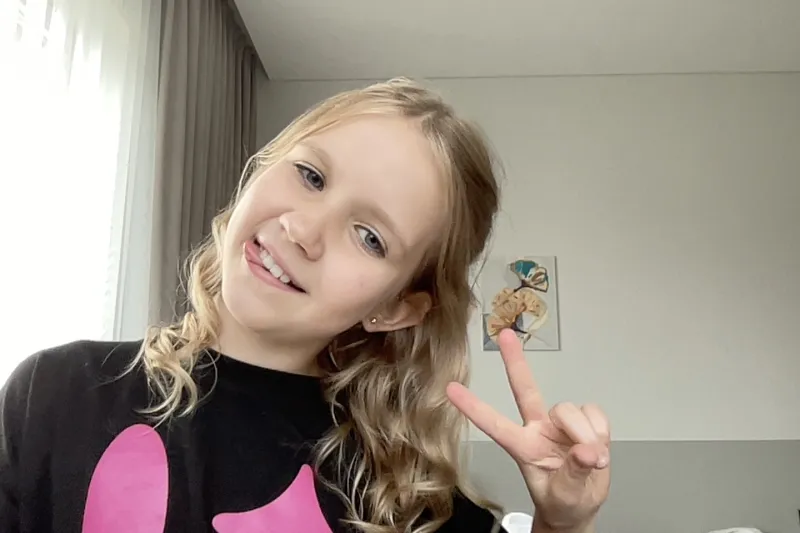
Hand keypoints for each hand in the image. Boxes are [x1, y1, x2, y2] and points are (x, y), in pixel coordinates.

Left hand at [446, 329, 610, 531]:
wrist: (581, 507)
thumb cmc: (563, 502)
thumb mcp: (565, 497)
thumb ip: (574, 474)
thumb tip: (586, 452)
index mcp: (522, 447)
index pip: (494, 424)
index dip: (473, 407)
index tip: (451, 389)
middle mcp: (538, 428)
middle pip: (525, 389)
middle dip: (515, 361)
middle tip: (505, 335)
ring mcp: (560, 423)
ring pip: (569, 409)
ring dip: (585, 433)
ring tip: (593, 459)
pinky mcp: (584, 421)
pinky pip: (594, 412)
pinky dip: (600, 430)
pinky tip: (599, 446)